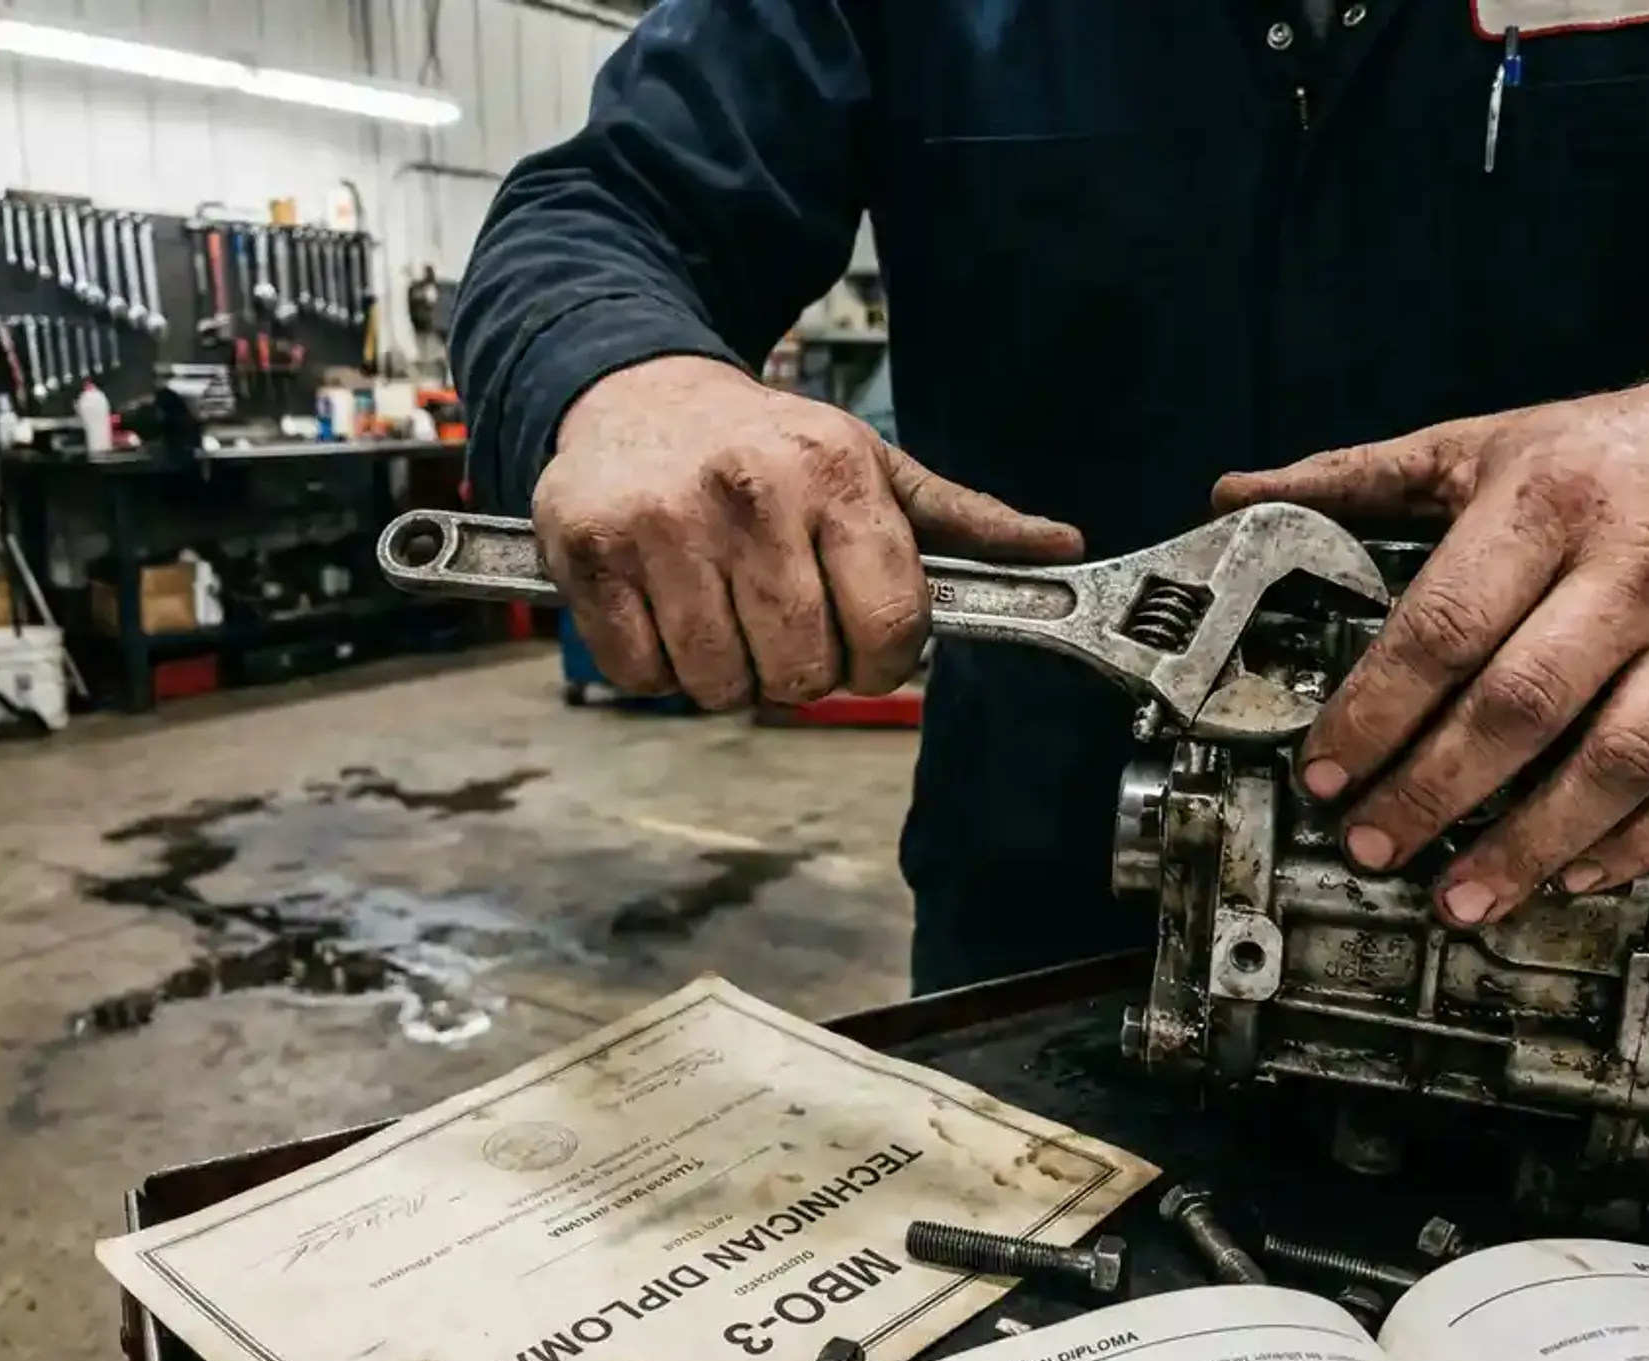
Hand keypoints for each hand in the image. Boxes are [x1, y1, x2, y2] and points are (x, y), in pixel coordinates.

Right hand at [537, 356, 1082, 707]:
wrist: (634, 389)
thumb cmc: (765, 444)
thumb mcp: (871, 465)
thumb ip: (963, 519)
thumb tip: (1060, 548)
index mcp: (834, 473)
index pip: (890, 625)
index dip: (882, 658)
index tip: (862, 640)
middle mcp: (750, 493)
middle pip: (804, 670)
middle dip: (801, 670)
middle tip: (783, 626)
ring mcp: (663, 524)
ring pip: (719, 684)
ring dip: (726, 674)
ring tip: (721, 616)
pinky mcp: (588, 551)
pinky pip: (640, 673)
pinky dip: (655, 667)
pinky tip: (665, 614)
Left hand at [1213, 372, 1648, 925]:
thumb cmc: (1603, 452)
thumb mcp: (1473, 446)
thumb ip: (1353, 479)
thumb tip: (1235, 495)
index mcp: (1547, 503)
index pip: (1444, 627)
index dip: (1375, 713)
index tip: (1325, 774)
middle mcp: (1636, 566)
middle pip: (1522, 705)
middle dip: (1434, 792)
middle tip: (1371, 846)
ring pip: (1619, 759)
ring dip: (1531, 843)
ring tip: (1460, 895)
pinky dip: (1642, 842)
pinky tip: (1573, 875)